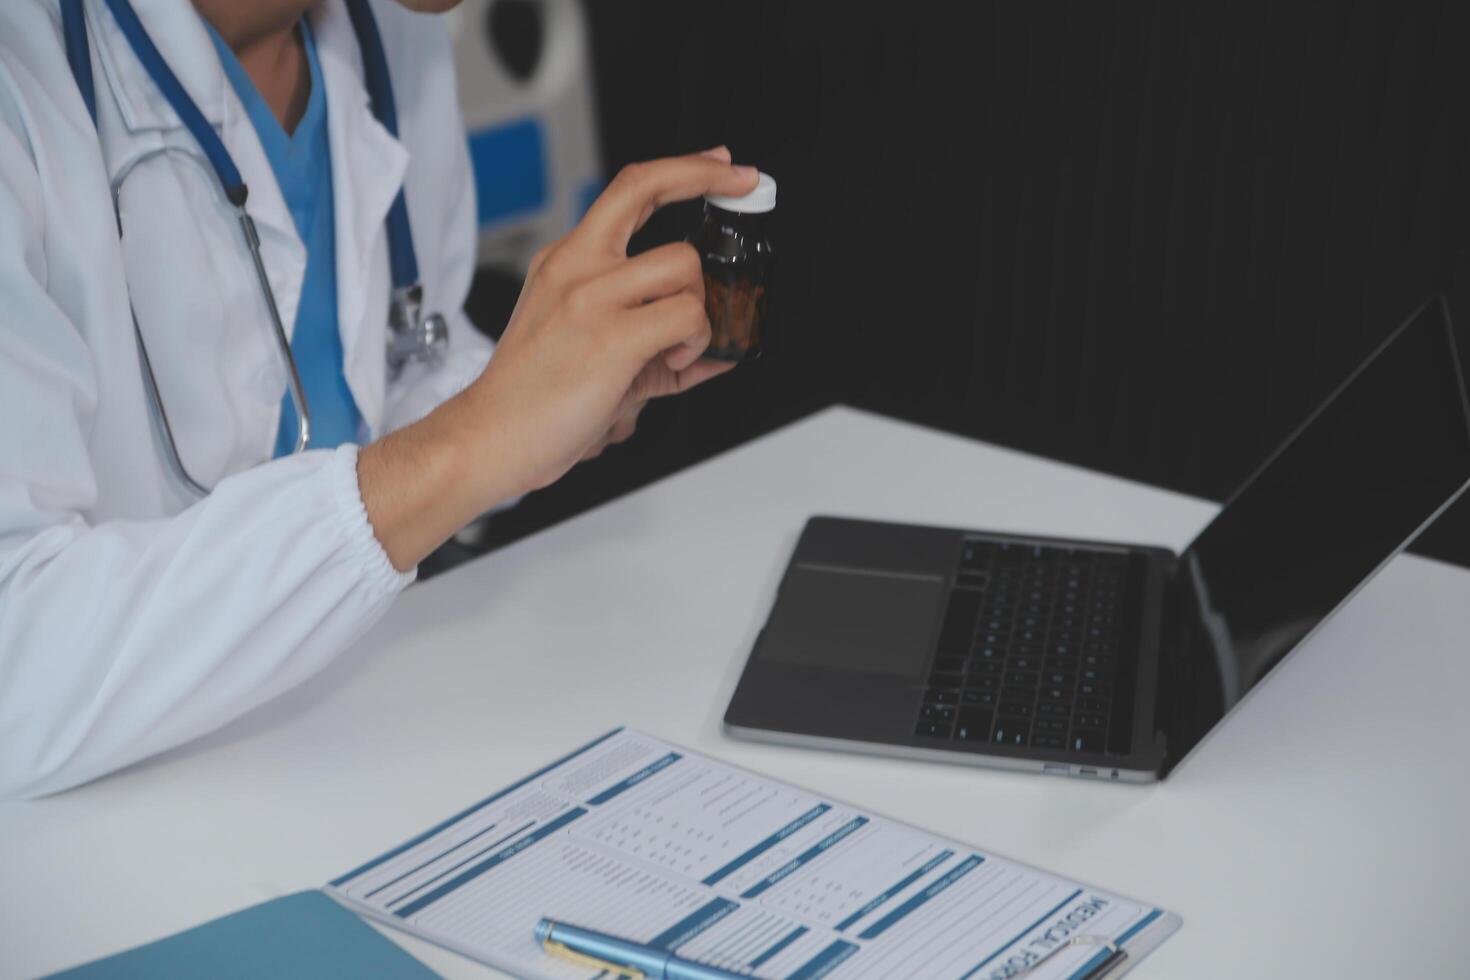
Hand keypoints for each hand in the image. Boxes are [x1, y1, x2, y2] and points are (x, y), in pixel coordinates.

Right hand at [358, 149, 758, 569]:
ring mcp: (590, 296)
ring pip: (684, 267)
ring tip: (677, 348)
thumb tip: (717, 352)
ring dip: (699, 310)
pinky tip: (673, 362)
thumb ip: (657, 339)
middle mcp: (576, 266)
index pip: (628, 188)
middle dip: (707, 181)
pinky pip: (686, 317)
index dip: (684, 168)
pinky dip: (697, 343)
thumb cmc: (535, 397)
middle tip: (739, 194)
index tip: (723, 165)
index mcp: (567, 260)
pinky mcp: (610, 335)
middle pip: (649, 189)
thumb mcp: (592, 345)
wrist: (491, 436)